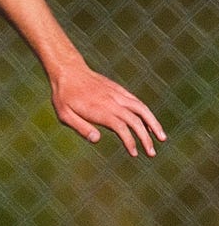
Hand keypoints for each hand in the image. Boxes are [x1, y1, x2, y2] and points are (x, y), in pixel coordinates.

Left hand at [50, 66, 164, 156]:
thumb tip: (97, 139)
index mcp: (101, 110)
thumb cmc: (64, 96)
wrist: (69, 71)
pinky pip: (137, 102)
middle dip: (146, 138)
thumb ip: (80, 127)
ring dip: (154, 124)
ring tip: (162, 137)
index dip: (130, 141)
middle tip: (152, 153)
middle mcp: (113, 102)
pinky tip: (150, 123)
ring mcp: (118, 95)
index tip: (134, 154)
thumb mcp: (64, 114)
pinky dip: (146, 113)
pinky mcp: (119, 90)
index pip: (122, 127)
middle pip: (136, 121)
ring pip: (142, 109)